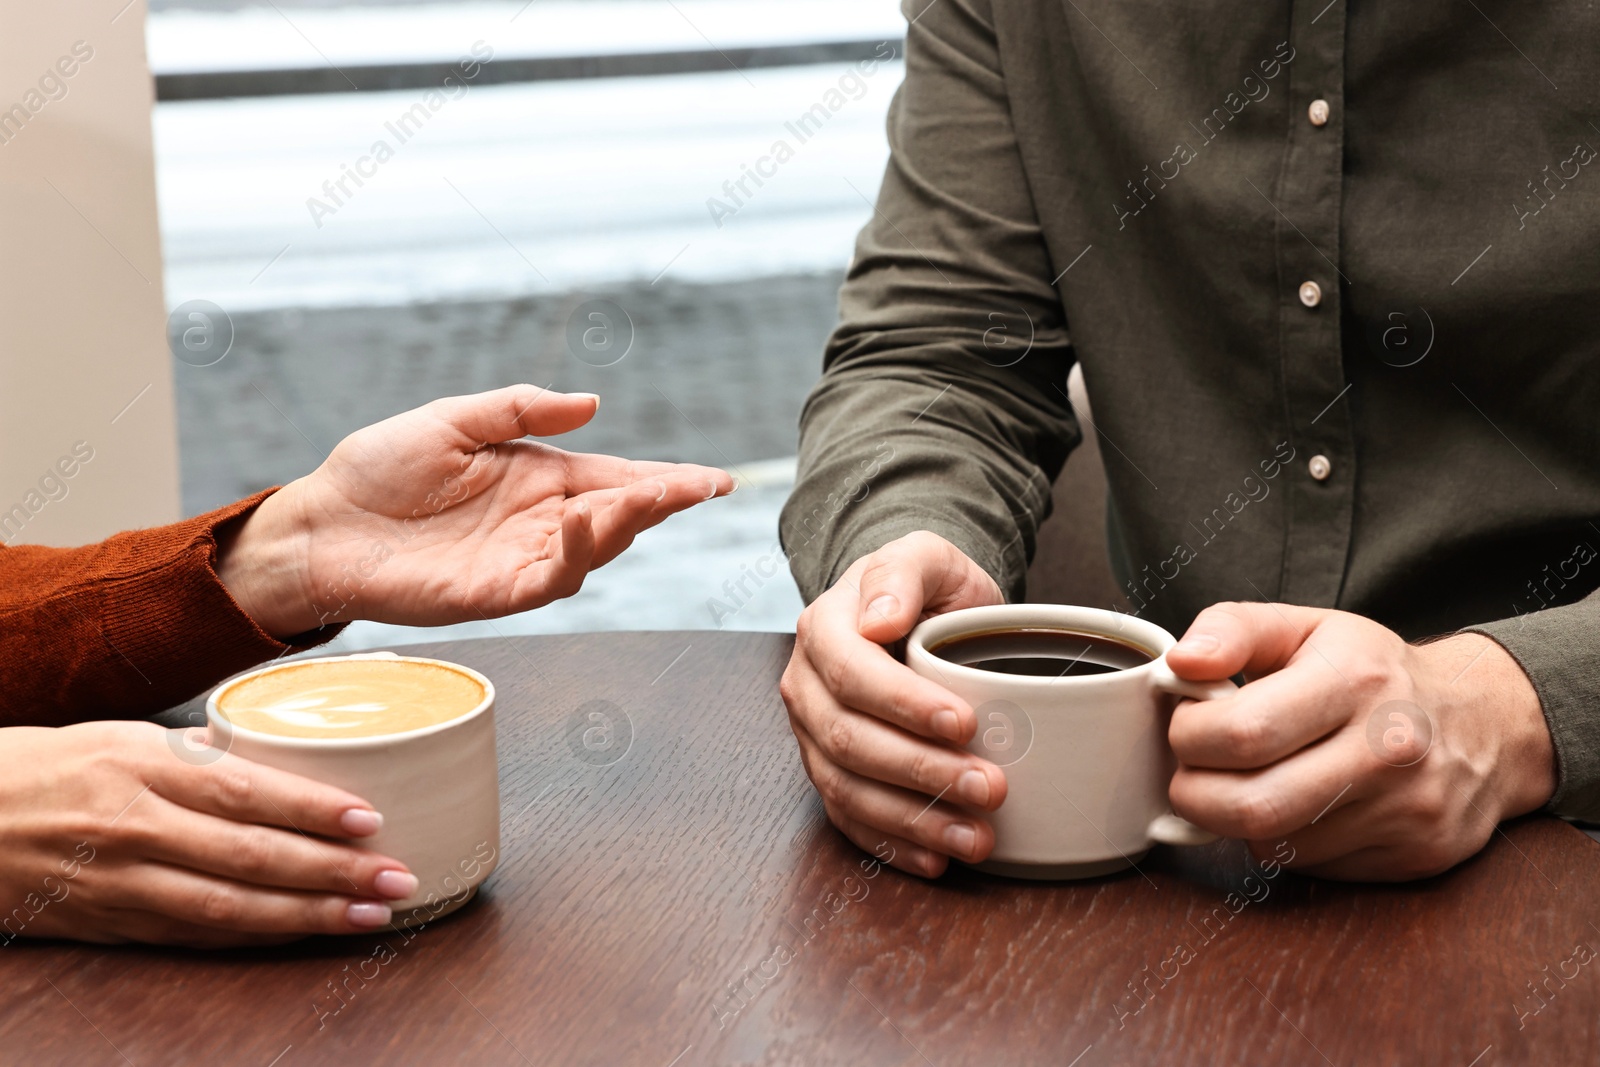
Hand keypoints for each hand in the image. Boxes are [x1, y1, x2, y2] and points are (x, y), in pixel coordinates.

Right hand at [0, 721, 416, 946]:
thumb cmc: (51, 768)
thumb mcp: (123, 739)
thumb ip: (201, 757)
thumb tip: (282, 760)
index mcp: (141, 766)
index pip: (243, 791)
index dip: (312, 809)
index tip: (370, 819)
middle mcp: (133, 827)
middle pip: (249, 857)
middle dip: (332, 872)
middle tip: (395, 878)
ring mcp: (120, 883)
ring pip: (229, 908)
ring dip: (308, 915)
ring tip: (369, 915)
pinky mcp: (111, 926)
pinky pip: (197, 935)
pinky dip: (257, 936)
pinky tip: (305, 932)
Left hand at [217, 386, 733, 636]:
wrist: (319, 525)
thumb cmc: (377, 471)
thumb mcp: (451, 420)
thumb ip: (519, 409)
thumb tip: (593, 405)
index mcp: (539, 478)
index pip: (618, 479)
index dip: (668, 480)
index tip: (716, 479)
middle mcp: (540, 523)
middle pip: (620, 516)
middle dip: (664, 501)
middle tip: (700, 486)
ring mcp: (520, 561)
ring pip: (595, 550)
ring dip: (626, 524)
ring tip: (649, 496)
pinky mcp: (494, 594)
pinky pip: (549, 581)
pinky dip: (573, 555)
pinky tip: (581, 523)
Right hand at [780, 531, 1008, 876]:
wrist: (915, 611)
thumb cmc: (925, 586)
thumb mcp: (925, 555)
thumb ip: (901, 571)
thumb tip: (877, 617)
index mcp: (823, 629)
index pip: (852, 673)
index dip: (904, 705)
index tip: (964, 723)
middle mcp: (806, 686)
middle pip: (848, 740)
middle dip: (920, 771)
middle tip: (989, 787)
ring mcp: (812, 735)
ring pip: (846, 789)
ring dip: (912, 820)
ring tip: (975, 836)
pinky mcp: (830, 773)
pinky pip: (849, 819)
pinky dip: (891, 845)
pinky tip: (937, 859)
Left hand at [1165, 602, 1556, 880]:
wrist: (1485, 722)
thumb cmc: (1373, 671)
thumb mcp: (1305, 626)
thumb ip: (1232, 630)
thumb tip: (1181, 664)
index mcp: (1355, 679)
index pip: (1241, 733)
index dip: (1189, 735)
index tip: (1188, 725)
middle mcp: (1389, 749)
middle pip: (1251, 807)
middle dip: (1196, 794)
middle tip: (1195, 769)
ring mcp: (1409, 810)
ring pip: (1275, 845)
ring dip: (1239, 819)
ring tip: (1251, 779)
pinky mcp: (1416, 856)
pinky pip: (1313, 868)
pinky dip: (1286, 842)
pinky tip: (1299, 805)